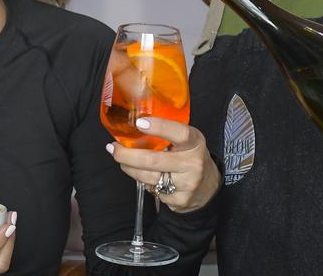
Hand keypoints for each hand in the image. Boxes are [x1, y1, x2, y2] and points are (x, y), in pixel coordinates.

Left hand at [106, 118, 220, 213]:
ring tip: (122, 160)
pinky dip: (143, 182)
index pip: (179, 133)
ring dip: (129, 168)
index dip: (159, 127)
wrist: (208, 188)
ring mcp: (186, 184)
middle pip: (153, 160)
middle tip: (114, 148)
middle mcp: (193, 163)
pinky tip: (144, 176)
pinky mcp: (179, 200)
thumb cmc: (190, 157)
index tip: (139, 123)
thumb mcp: (187, 141)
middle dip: (127, 155)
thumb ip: (168, 133)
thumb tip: (135, 125)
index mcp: (195, 143)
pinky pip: (152, 190)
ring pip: (148, 177)